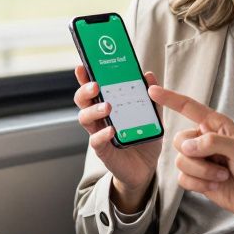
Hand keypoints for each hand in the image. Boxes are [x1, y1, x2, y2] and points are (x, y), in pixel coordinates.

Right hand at [74, 64, 161, 212]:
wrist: (146, 168)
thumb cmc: (144, 138)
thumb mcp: (152, 116)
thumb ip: (150, 97)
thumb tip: (148, 75)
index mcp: (108, 106)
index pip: (92, 88)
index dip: (85, 77)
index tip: (82, 66)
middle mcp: (99, 118)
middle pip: (82, 101)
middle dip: (85, 90)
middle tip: (96, 86)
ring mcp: (99, 134)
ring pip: (85, 119)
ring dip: (94, 110)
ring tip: (108, 107)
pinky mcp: (103, 151)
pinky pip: (96, 141)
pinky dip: (102, 134)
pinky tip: (111, 130)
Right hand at [148, 85, 233, 219]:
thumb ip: (213, 142)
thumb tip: (187, 147)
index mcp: (215, 125)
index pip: (189, 108)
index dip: (170, 99)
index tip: (152, 90)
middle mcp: (204, 139)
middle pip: (179, 140)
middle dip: (196, 155)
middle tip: (219, 163)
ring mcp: (200, 159)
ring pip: (180, 161)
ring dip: (202, 172)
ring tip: (222, 176)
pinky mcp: (196, 178)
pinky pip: (182, 178)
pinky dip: (199, 184)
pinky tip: (216, 186)